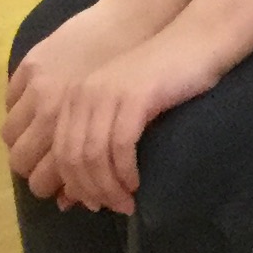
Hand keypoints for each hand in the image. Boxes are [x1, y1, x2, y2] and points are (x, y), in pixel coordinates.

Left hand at [39, 28, 229, 213]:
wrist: (193, 44)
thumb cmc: (160, 81)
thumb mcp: (119, 109)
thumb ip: (96, 142)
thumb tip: (70, 197)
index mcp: (74, 96)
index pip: (59, 152)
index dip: (74, 185)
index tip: (94, 204)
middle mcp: (83, 93)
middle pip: (72, 158)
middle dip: (91, 191)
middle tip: (115, 207)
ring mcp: (106, 94)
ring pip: (93, 156)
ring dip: (109, 188)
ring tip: (127, 202)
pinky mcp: (133, 97)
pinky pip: (120, 146)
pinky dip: (125, 172)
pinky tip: (137, 182)